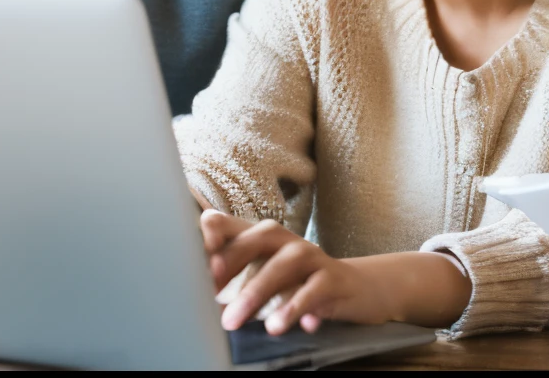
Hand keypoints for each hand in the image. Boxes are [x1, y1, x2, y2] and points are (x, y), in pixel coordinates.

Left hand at [201, 210, 394, 333]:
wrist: (357, 289)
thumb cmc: (299, 284)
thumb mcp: (265, 278)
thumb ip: (234, 280)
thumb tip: (193, 294)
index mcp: (263, 237)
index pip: (230, 223)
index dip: (210, 236)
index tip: (191, 259)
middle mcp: (287, 240)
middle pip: (258, 237)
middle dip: (232, 260)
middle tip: (210, 288)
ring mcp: (313, 257)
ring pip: (285, 265)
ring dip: (257, 292)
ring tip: (235, 319)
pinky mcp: (334, 278)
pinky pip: (314, 290)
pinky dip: (295, 307)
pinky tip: (278, 326)